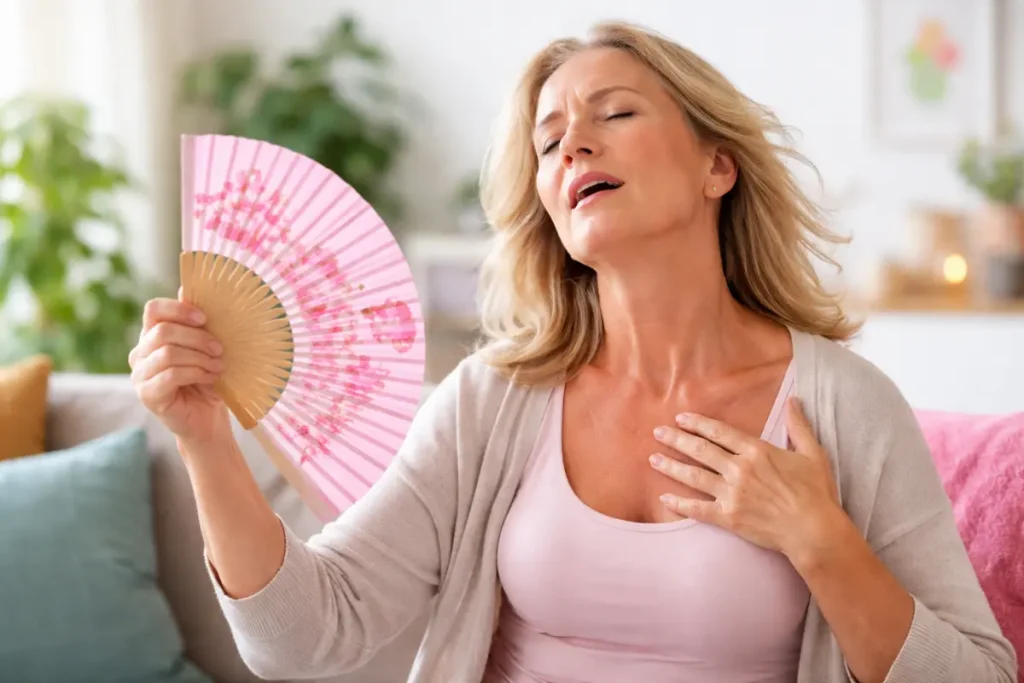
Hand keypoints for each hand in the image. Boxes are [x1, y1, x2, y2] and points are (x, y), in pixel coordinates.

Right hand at [128, 294, 231, 446]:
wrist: (207, 418)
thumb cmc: (207, 379)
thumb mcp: (206, 347)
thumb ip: (196, 322)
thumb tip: (188, 286)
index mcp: (151, 336)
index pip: (153, 309)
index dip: (179, 310)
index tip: (205, 319)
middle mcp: (140, 353)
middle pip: (163, 331)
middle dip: (197, 338)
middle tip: (219, 349)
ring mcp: (140, 375)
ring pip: (168, 353)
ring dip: (200, 358)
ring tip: (218, 366)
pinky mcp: (147, 394)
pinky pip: (171, 374)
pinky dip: (196, 373)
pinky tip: (210, 378)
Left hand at [649, 397, 843, 558]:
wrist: (814, 530)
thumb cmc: (816, 492)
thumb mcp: (812, 453)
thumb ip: (799, 426)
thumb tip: (793, 400)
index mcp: (757, 451)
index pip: (719, 432)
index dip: (698, 424)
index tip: (681, 418)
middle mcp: (739, 469)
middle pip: (701, 450)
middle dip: (676, 440)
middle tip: (658, 432)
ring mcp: (731, 494)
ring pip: (694, 476)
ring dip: (671, 466)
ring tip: (653, 460)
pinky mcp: (728, 517)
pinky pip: (698, 509)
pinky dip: (680, 504)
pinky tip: (664, 498)